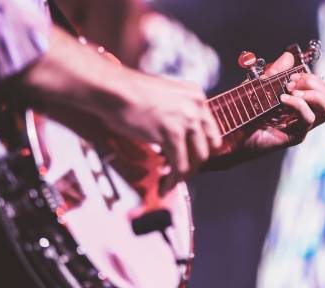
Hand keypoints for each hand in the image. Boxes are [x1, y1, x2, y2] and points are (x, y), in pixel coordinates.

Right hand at [22, 28, 220, 189]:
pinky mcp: (172, 134)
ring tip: (171, 181)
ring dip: (184, 175)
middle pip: (207, 146)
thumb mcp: (163, 97)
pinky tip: (164, 185)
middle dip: (195, 164)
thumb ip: (176, 112)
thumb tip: (177, 137)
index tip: (192, 159)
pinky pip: (180, 166)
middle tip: (181, 173)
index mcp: (196, 96)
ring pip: (196, 160)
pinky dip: (173, 180)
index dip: (201, 148)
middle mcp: (196, 107)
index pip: (211, 130)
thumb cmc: (128, 91)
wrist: (113, 89)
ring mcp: (186, 120)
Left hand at [211, 52, 324, 164]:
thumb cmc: (239, 112)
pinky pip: (308, 119)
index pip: (320, 88)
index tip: (290, 75)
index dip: (310, 77)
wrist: (227, 132)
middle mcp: (302, 115)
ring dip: (313, 95)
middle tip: (291, 82)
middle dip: (313, 83)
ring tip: (290, 91)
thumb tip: (288, 57)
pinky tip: (282, 99)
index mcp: (297, 102)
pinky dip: (298, 104)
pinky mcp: (294, 137)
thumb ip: (274, 73)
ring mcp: (299, 127)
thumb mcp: (257, 86)